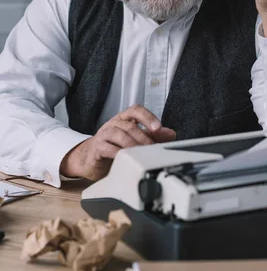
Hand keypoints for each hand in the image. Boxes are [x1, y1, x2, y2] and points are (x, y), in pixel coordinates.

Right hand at [60, 105, 175, 180]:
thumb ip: (152, 136)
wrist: (91, 159)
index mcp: (124, 119)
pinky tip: (126, 158)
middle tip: (154, 148)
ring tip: (142, 153)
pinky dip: (118, 153)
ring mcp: (104, 134)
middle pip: (131, 125)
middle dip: (144, 137)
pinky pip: (108, 148)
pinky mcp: (97, 148)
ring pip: (120, 134)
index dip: (148, 117)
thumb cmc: (114, 147)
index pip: (136, 110)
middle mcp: (114, 124)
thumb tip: (170, 134)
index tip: (158, 128)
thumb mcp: (135, 140)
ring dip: (133, 144)